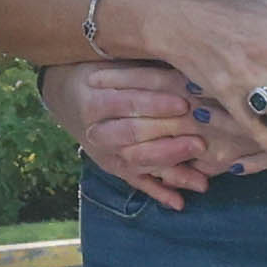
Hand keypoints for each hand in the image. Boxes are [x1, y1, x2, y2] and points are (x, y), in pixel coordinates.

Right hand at [49, 57, 228, 204]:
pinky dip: (157, 193)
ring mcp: (104, 153)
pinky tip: (179, 203)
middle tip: (200, 142)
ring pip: (136, 163)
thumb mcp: (113, 62)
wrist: (65, 93)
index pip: (126, 103)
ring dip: (169, 170)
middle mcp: (96, 131)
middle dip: (167, 141)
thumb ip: (143, 67)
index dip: (154, 104)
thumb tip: (187, 67)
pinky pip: (136, 181)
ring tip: (201, 180)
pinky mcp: (113, 166)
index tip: (184, 103)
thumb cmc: (99, 70)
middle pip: (132, 137)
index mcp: (94, 100)